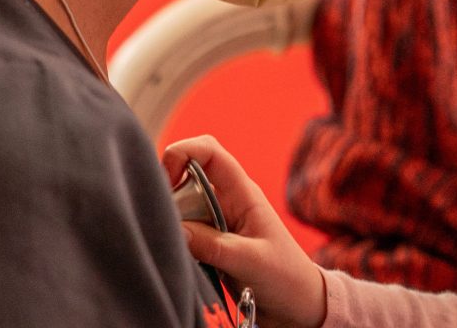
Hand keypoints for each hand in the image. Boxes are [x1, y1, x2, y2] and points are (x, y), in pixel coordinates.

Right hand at [161, 135, 327, 327]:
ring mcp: (215, 222)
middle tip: (160, 223)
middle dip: (166, 193)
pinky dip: (171, 238)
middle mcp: (226, 202)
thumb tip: (172, 229)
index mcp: (243, 194)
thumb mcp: (250, 261)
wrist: (297, 305)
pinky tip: (172, 255)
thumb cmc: (286, 277)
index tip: (165, 181)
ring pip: (178, 206)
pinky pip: (180, 231)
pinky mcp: (207, 243)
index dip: (183, 153)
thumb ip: (212, 245)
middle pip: (184, 177)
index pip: (209, 151)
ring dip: (167, 220)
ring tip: (167, 244)